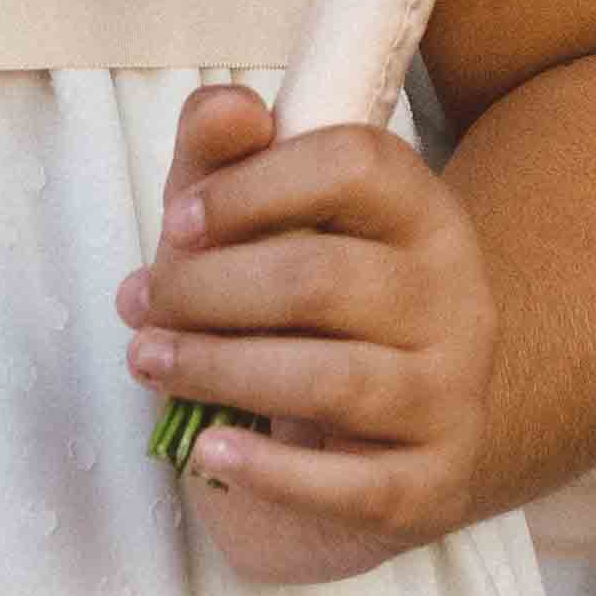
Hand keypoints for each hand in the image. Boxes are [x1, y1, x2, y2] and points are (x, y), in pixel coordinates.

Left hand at [132, 83, 514, 585]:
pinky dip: (271, 470)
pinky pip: (353, 485)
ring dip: (217, 369)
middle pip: (322, 277)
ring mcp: (452, 396)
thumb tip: (228, 110)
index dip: (254, 186)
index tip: (179, 221)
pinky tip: (209, 448)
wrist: (380, 438)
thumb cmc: (296, 313)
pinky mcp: (432, 485)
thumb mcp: (249, 225)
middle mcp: (457, 298)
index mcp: (421, 214)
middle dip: (206, 289)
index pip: (355, 165)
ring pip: (330, 378)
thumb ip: (223, 157)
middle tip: (138, 302)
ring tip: (148, 361)